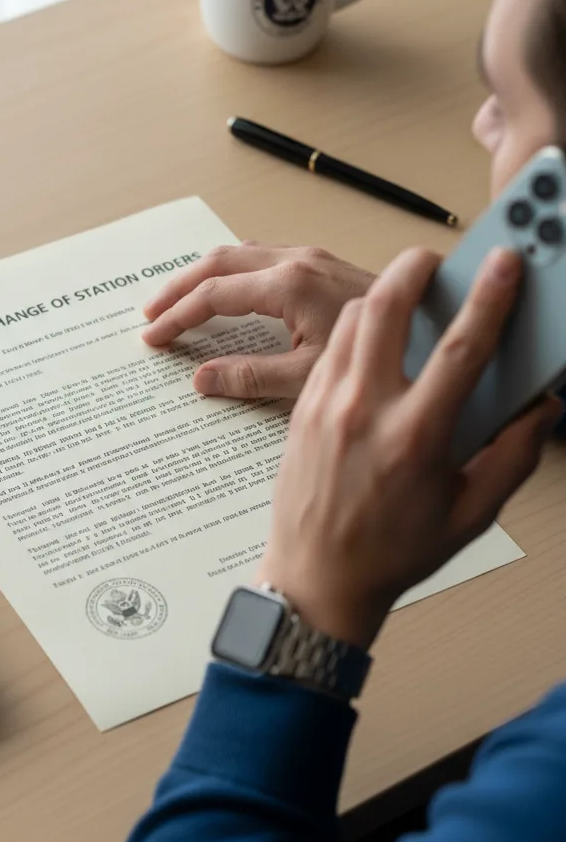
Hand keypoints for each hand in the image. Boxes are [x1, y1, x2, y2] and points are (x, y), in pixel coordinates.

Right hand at [142, 242, 374, 398]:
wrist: (437, 331)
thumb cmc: (385, 357)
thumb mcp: (309, 378)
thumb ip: (250, 377)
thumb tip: (201, 380)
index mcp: (289, 285)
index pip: (213, 295)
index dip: (177, 317)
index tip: (152, 337)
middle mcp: (296, 261)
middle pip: (217, 262)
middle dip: (177, 287)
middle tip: (148, 315)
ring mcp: (309, 258)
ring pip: (237, 253)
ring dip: (200, 276)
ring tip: (173, 302)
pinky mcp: (319, 264)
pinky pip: (258, 256)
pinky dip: (227, 273)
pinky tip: (220, 292)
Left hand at [255, 247, 560, 649]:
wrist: (316, 580)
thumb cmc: (391, 554)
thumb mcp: (471, 514)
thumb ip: (513, 455)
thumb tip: (542, 408)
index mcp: (416, 436)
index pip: (462, 347)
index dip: (490, 297)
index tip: (505, 261)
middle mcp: (365, 411)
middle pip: (385, 308)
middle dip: (414, 268)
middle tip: (436, 260)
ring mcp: (324, 408)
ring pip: (347, 322)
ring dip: (379, 296)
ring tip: (405, 295)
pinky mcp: (299, 412)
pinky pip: (327, 352)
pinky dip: (351, 332)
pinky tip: (370, 342)